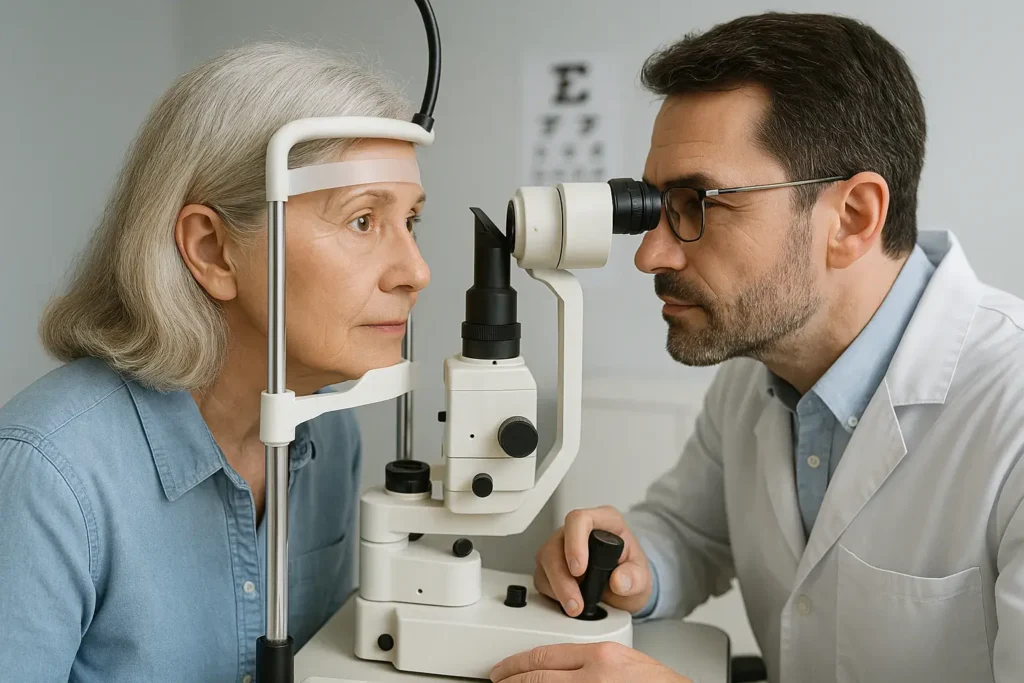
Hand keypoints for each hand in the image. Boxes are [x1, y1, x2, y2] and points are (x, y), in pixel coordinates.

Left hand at [489, 641, 691, 682]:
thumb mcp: (623, 660)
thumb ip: (591, 660)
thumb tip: (556, 670)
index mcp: (601, 656)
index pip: (545, 655)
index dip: (517, 663)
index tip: (504, 668)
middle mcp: (594, 676)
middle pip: (537, 676)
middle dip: (512, 679)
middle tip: (497, 681)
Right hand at [534, 505, 651, 616]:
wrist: (626, 587)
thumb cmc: (631, 571)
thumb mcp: (642, 576)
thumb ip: (635, 577)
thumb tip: (619, 581)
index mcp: (603, 521)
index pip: (579, 520)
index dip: (574, 543)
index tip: (579, 569)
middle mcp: (578, 531)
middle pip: (556, 543)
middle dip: (562, 576)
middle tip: (576, 600)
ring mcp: (562, 547)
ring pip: (545, 560)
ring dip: (556, 586)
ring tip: (574, 605)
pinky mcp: (552, 566)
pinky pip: (542, 576)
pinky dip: (552, 592)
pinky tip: (567, 601)